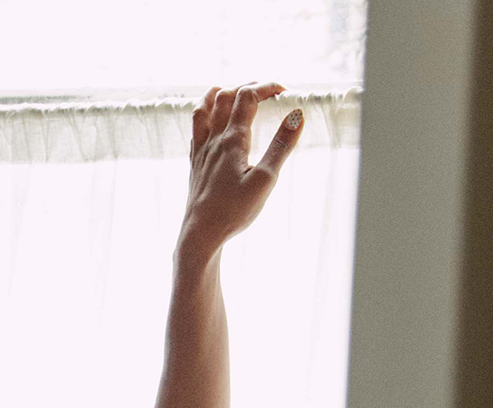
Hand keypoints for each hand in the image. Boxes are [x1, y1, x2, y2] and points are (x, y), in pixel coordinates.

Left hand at [179, 82, 303, 262]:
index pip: (248, 96)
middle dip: (248, 86)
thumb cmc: (232, 212)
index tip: (284, 90)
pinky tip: (210, 118)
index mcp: (232, 140)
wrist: (199, 236)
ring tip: (232, 90)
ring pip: (204, 108)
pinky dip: (204, 113)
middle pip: (227, 95)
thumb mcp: (265, 180)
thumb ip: (281, 146)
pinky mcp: (195, 164)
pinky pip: (195, 129)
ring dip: (219, 93)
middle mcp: (213, 140)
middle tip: (266, 92)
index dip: (267, 86)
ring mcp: (201, 151)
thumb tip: (297, 114)